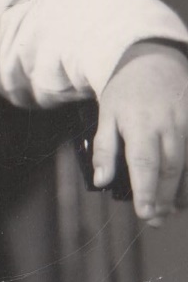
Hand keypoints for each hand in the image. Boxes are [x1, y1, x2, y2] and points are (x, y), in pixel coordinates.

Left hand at [94, 42, 187, 226]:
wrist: (155, 61)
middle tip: (156, 220)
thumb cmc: (126, 92)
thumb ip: (104, 149)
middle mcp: (169, 123)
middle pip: (170, 168)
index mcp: (140, 123)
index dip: (146, 191)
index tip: (145, 214)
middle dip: (164, 198)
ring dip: (183, 191)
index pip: (144, 163)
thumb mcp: (106, 116)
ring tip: (173, 211)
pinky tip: (186, 192)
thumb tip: (102, 180)